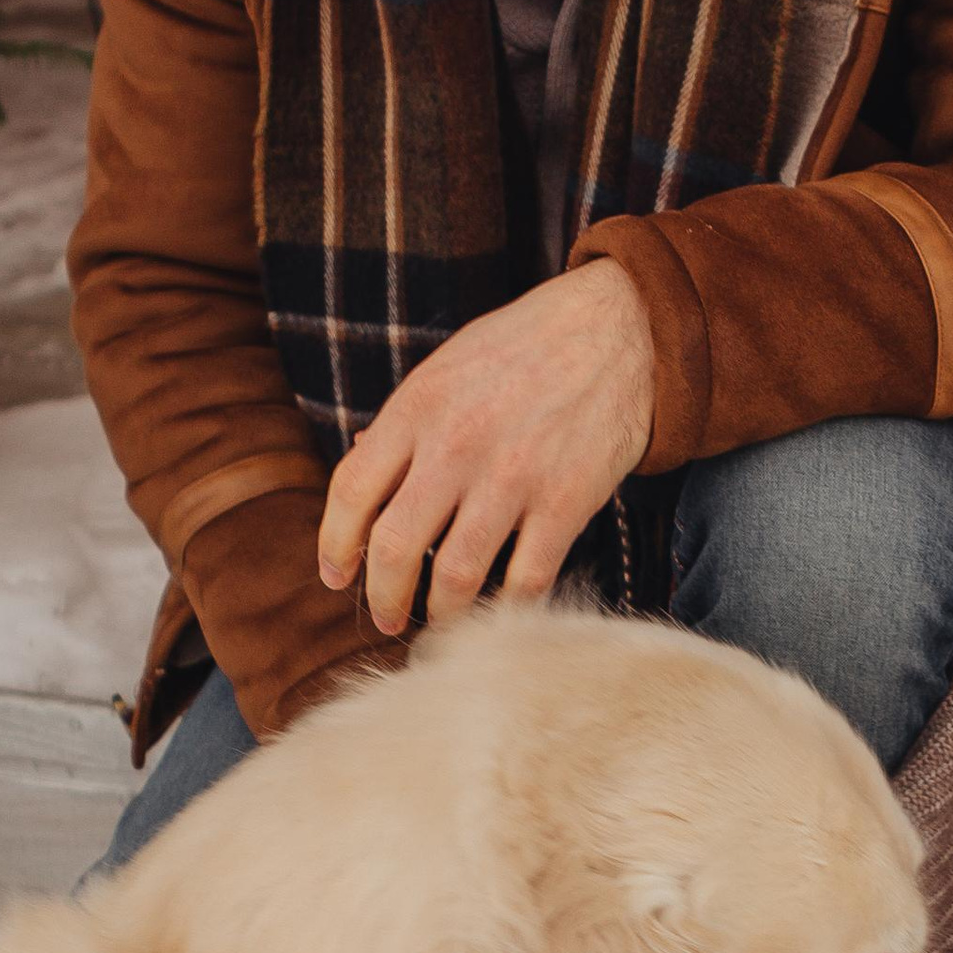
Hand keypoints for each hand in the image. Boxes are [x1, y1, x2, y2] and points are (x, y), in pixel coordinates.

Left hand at [318, 259, 655, 635]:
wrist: (618, 329)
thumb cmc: (524, 348)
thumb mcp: (446, 367)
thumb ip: (404, 421)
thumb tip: (359, 463)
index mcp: (418, 407)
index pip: (351, 491)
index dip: (334, 544)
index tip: (336, 575)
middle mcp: (457, 445)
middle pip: (394, 546)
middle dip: (382, 595)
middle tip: (384, 616)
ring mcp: (513, 477)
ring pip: (456, 575)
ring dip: (439, 614)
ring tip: (436, 623)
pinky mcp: (566, 502)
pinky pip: (527, 579)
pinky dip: (508, 608)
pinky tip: (499, 611)